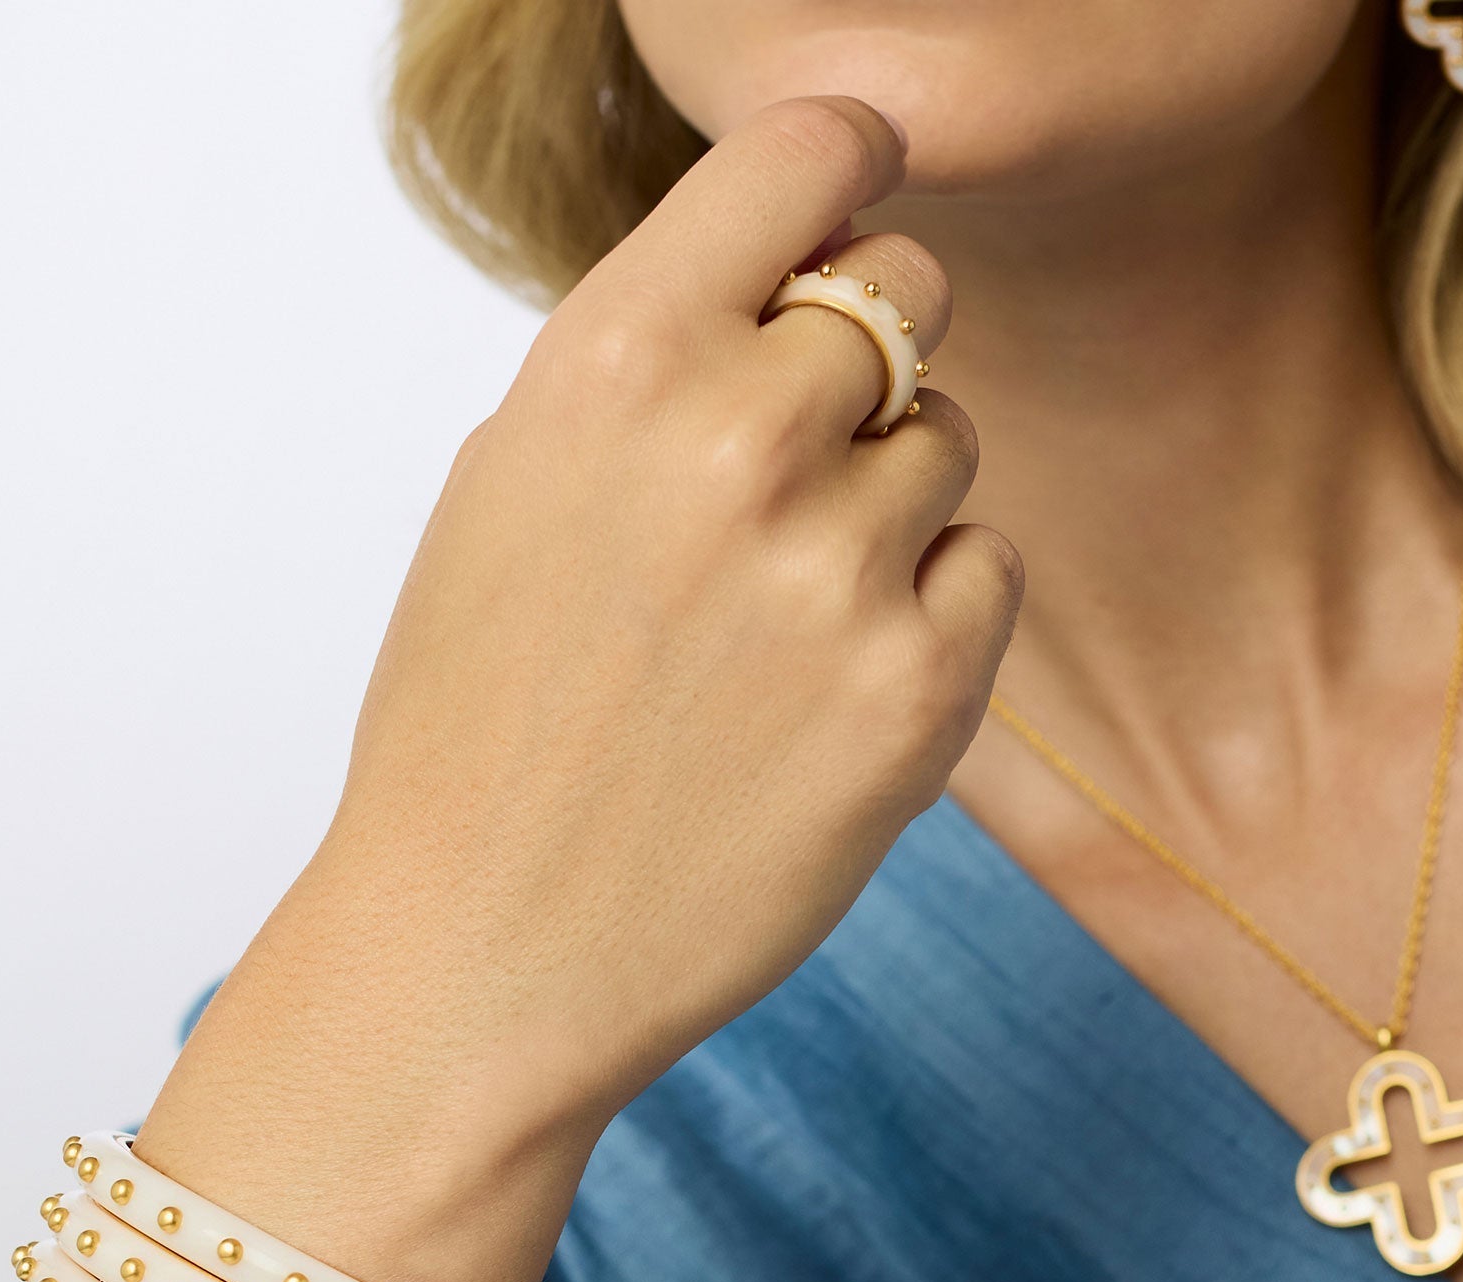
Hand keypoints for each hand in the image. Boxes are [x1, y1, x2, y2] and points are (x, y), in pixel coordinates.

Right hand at [143, 96, 1019, 1281]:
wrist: (485, 947)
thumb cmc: (475, 727)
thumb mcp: (510, 492)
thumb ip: (652, 363)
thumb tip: (790, 280)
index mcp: (612, 361)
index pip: (806, 154)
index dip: (841, 172)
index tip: (848, 207)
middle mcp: (738, 439)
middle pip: (904, 293)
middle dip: (856, 364)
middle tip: (778, 477)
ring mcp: (842, 569)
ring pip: (949, 439)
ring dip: (884, 502)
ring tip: (771, 619)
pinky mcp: (921, 693)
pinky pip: (987, 569)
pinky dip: (928, 610)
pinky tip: (823, 687)